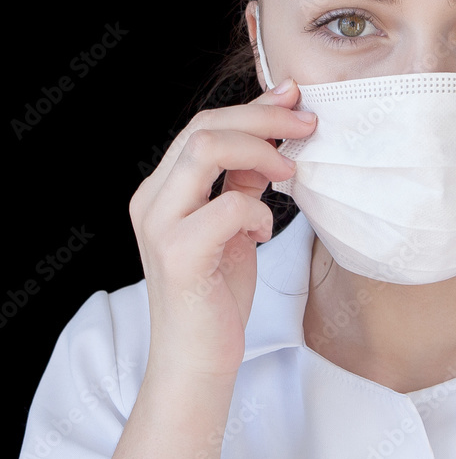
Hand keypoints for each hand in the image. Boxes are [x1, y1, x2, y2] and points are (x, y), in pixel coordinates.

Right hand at [128, 78, 316, 378]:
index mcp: (160, 192)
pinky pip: (228, 206)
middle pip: (201, 128)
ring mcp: (159, 225)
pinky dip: (259, 212)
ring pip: (203, 150)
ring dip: (258, 151)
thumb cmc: (214, 297)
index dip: (250, 108)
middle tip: (307, 125)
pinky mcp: (178, 253)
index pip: (199, 128)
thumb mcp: (231, 229)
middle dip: (261, 118)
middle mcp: (151, 201)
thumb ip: (238, 185)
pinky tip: (262, 234)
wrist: (196, 359)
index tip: (292, 100)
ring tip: (289, 170)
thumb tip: (269, 140)